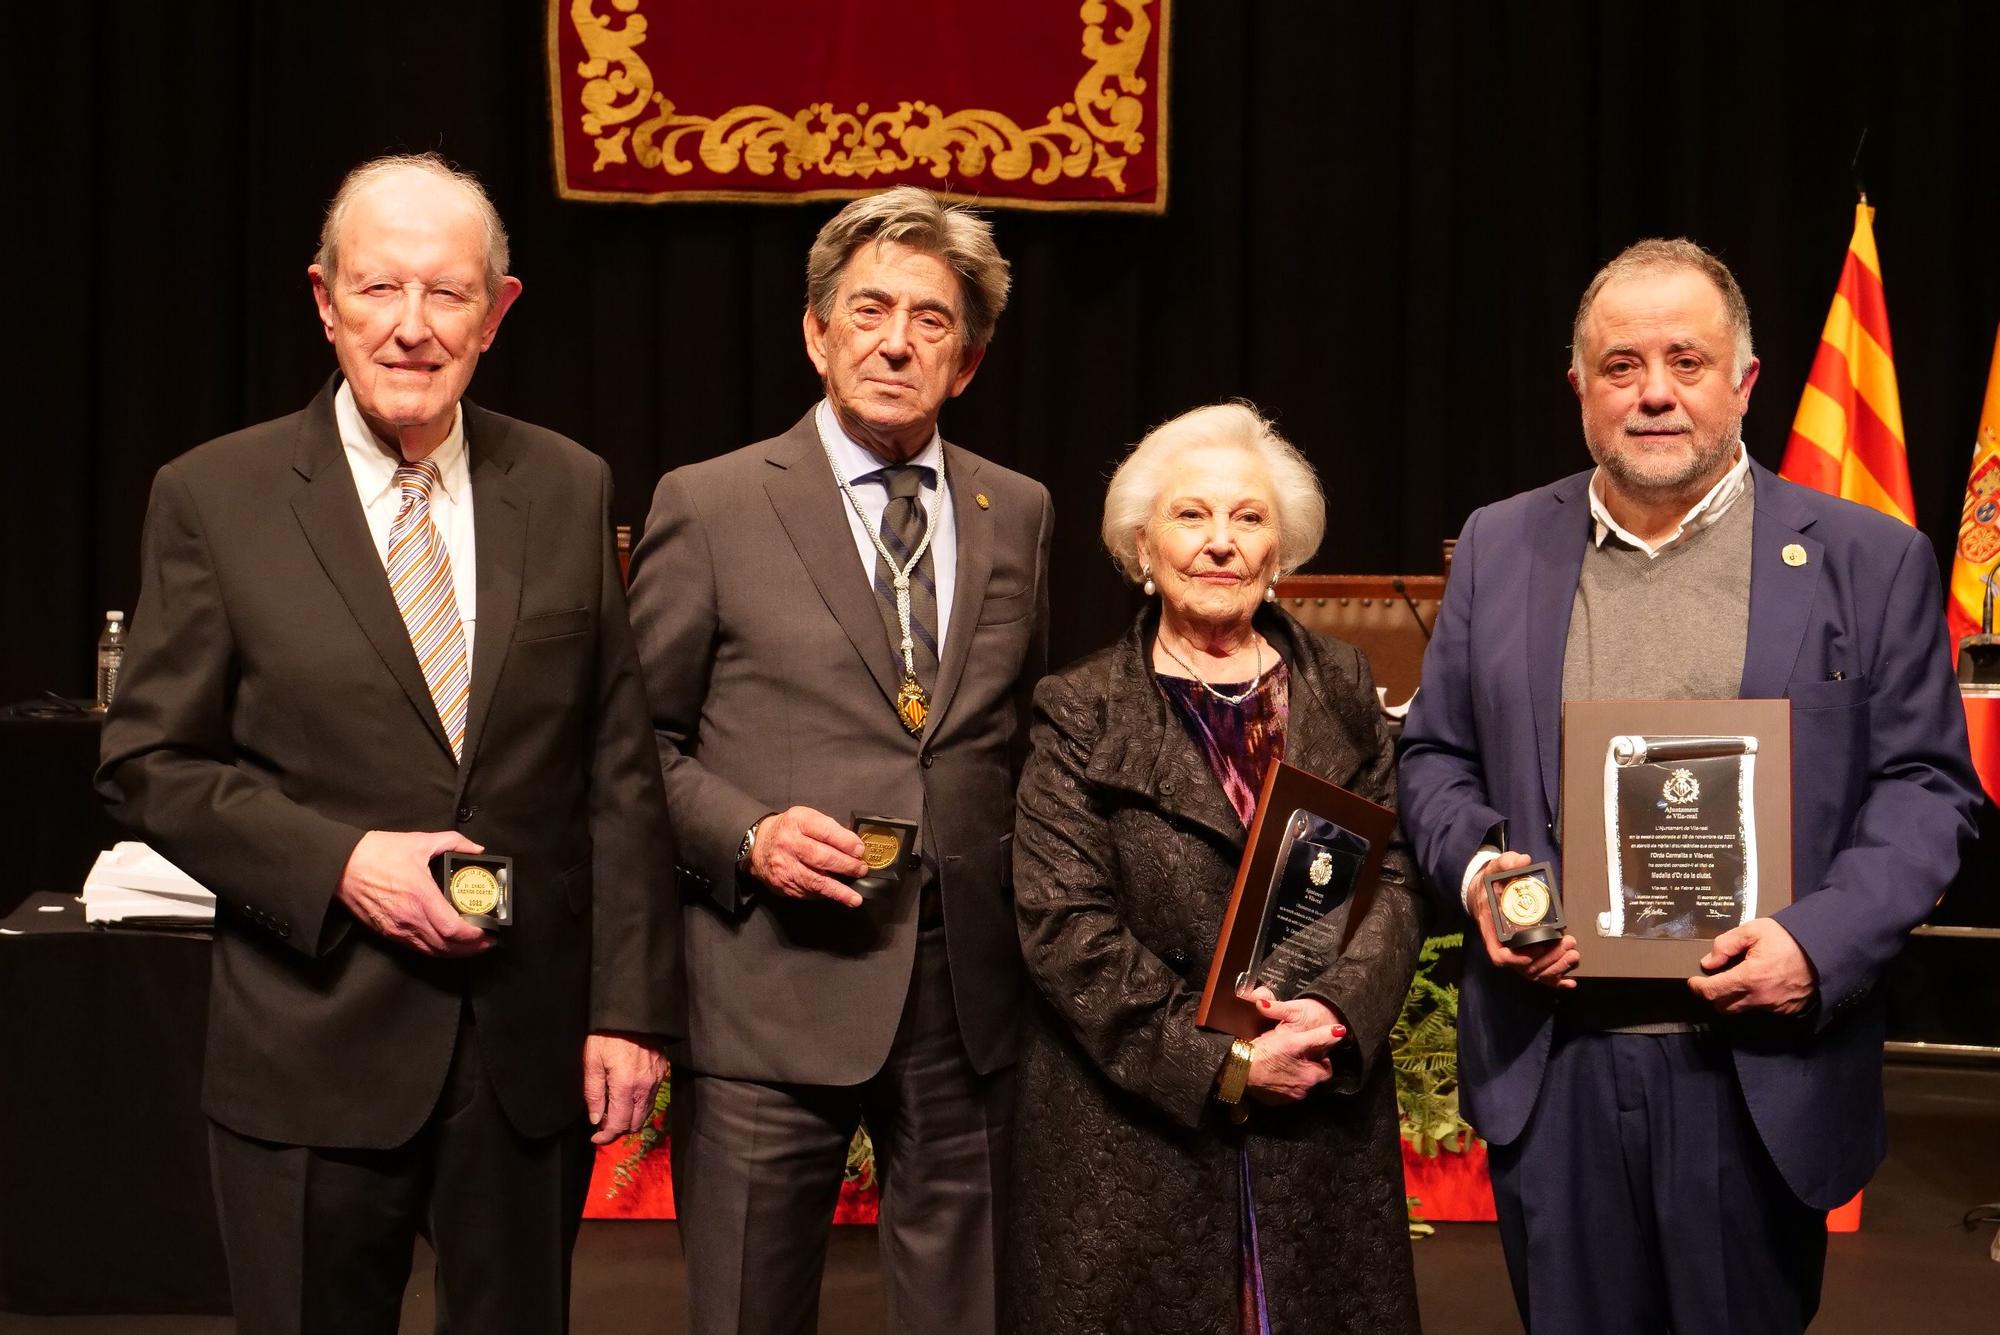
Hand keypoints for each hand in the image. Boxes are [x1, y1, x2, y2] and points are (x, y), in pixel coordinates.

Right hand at [336, 830, 492, 956]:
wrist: (340, 866)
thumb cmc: (377, 853)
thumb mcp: (419, 841)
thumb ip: (453, 842)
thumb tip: (476, 848)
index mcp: (421, 896)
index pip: (452, 929)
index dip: (474, 937)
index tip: (488, 933)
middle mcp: (409, 917)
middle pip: (445, 946)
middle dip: (470, 949)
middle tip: (486, 943)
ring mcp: (396, 928)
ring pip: (431, 951)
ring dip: (453, 953)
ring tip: (470, 947)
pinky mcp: (386, 932)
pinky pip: (414, 948)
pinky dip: (433, 950)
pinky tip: (443, 944)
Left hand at [583, 1032, 667, 1145]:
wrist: (631, 1012)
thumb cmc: (607, 1034)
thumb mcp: (592, 1062)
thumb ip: (594, 1093)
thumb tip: (596, 1119)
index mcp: (625, 1085)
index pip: (619, 1123)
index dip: (606, 1136)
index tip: (595, 1137)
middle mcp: (645, 1086)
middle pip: (635, 1123)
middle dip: (618, 1130)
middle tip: (603, 1125)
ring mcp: (656, 1079)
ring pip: (645, 1112)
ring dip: (630, 1118)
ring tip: (614, 1113)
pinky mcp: (662, 1071)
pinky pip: (651, 1097)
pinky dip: (639, 1105)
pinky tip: (626, 1098)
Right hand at [746, 806, 868, 907]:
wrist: (758, 846)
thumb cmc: (788, 831)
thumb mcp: (806, 818)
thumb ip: (829, 829)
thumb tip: (854, 846)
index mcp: (798, 822)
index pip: (825, 831)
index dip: (845, 842)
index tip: (860, 851)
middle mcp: (789, 843)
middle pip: (822, 857)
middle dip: (846, 866)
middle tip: (861, 870)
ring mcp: (785, 866)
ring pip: (815, 881)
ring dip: (838, 890)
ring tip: (854, 898)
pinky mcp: (784, 884)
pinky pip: (808, 892)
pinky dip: (825, 894)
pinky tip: (836, 895)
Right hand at [1244, 987, 1345, 1103]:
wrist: (1239, 1069)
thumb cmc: (1266, 1054)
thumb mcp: (1294, 1040)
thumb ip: (1319, 1036)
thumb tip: (1341, 1031)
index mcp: (1311, 1078)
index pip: (1326, 1067)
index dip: (1318, 1055)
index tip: (1306, 1047)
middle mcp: (1302, 1092)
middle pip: (1312, 1075)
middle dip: (1305, 1064)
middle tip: (1291, 1051)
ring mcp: (1287, 1098)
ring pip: (1298, 1083)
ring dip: (1293, 1072)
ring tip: (1280, 1059)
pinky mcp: (1274, 1101)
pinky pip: (1283, 1090)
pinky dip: (1280, 1080)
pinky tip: (1272, 1070)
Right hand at [1471, 852, 1578, 988]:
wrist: (1483, 892)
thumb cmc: (1489, 883)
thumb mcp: (1495, 869)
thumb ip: (1506, 863)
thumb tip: (1522, 860)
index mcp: (1492, 928)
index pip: (1498, 954)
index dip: (1516, 958)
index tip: (1535, 950)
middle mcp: (1502, 945)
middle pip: (1523, 967)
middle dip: (1547, 961)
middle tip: (1568, 945)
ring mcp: (1515, 951)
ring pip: (1533, 973)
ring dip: (1555, 968)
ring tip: (1573, 955)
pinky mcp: (1525, 952)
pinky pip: (1539, 973)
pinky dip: (1554, 980)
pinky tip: (1570, 982)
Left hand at [1687, 918, 1816, 1015]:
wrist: (1823, 951)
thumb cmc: (1788, 938)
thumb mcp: (1753, 930)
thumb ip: (1726, 944)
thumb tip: (1708, 962)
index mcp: (1749, 977)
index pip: (1712, 992)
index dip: (1698, 988)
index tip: (1694, 981)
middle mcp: (1760, 997)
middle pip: (1723, 1007)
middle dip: (1713, 996)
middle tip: (1712, 981)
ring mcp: (1774, 1006)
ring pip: (1741, 1010)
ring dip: (1732, 1000)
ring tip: (1734, 982)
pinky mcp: (1785, 1010)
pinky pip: (1761, 1010)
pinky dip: (1753, 1000)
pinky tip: (1756, 985)